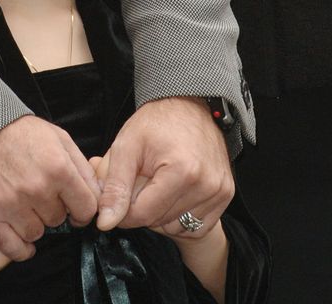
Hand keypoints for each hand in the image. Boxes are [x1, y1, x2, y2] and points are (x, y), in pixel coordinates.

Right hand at [0, 115, 100, 261]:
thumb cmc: (19, 132)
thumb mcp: (58, 137)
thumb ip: (81, 167)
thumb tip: (99, 194)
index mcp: (58, 167)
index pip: (86, 208)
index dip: (82, 209)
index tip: (74, 207)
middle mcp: (36, 188)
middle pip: (59, 221)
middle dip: (54, 209)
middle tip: (41, 194)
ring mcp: (11, 204)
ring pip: (37, 233)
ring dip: (34, 223)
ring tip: (26, 205)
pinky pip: (13, 248)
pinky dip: (20, 247)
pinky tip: (21, 235)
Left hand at [94, 97, 232, 232]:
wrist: (189, 104)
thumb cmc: (156, 123)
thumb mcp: (126, 146)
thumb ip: (113, 186)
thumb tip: (105, 223)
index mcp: (181, 172)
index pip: (142, 215)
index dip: (124, 208)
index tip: (120, 191)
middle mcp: (206, 185)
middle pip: (160, 222)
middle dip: (144, 207)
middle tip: (142, 179)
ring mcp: (220, 191)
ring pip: (178, 227)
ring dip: (162, 213)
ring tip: (159, 183)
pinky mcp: (226, 194)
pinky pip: (198, 225)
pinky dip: (182, 215)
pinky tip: (175, 192)